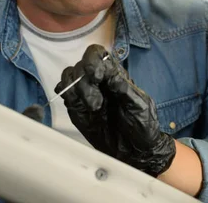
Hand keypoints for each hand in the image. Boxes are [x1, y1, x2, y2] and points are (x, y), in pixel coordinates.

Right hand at [55, 44, 175, 176]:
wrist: (135, 151)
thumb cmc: (143, 126)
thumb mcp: (140, 106)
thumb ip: (125, 89)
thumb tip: (112, 75)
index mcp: (116, 75)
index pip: (98, 54)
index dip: (93, 61)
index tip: (98, 76)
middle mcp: (99, 81)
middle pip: (80, 64)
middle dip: (85, 80)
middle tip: (97, 103)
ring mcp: (86, 94)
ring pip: (69, 75)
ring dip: (76, 89)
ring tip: (93, 108)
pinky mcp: (77, 109)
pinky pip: (64, 93)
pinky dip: (67, 95)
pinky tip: (82, 108)